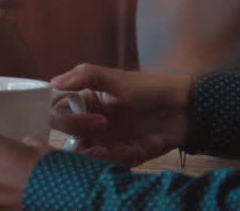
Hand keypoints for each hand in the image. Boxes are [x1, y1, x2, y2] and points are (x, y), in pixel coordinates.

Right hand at [50, 64, 192, 166]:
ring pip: (86, 156)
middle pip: (68, 138)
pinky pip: (113, 164)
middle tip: (102, 124)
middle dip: (80, 133)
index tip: (84, 113)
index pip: (58, 115)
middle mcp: (91, 125)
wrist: (186, 108)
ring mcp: (108, 142)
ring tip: (106, 148)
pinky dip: (118, 159)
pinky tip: (130, 149)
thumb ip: (83, 76)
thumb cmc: (148, 88)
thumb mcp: (114, 77)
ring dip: (92, 155)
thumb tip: (53, 83)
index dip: (65, 119)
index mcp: (83, 105)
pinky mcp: (125, 156)